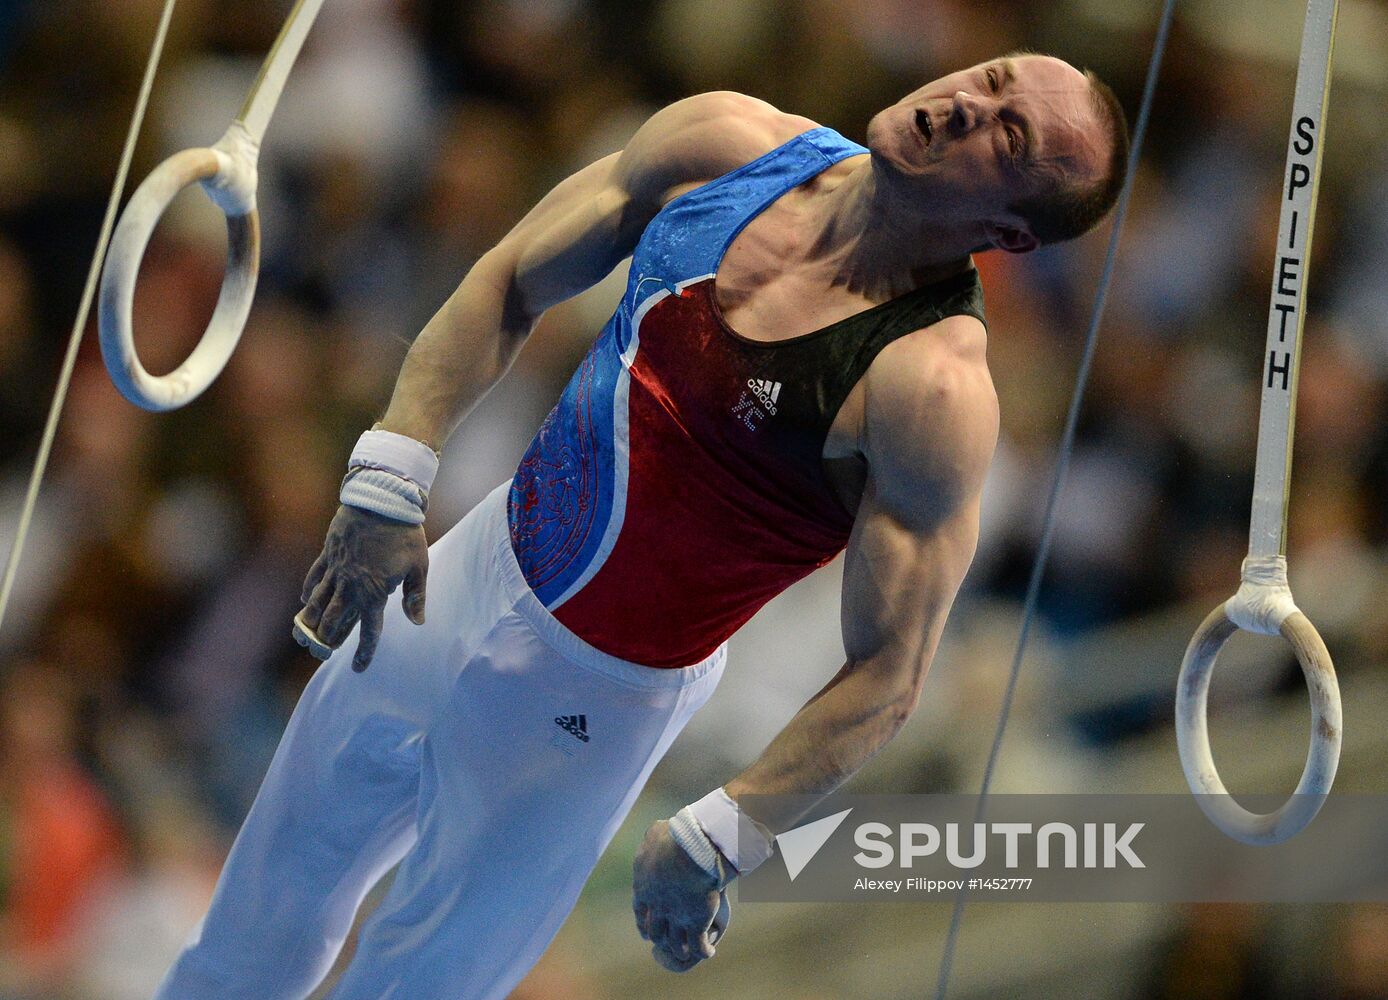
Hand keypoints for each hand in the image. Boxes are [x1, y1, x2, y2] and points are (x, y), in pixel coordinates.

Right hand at [294, 505, 427, 670]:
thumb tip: (418, 622)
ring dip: (310, 622)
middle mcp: (351, 587)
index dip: (364, 652)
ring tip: (303, 638)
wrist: (381, 500)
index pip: (369, 631)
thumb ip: (415, 596)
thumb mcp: (419, 566)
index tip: (358, 668)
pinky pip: (313, 577)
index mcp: (375, 594)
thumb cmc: (405, 534)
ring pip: (318, 603)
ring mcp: (336, 570)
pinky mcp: (327, 554)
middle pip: (334, 622)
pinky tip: (305, 602)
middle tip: (321, 655)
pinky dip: (308, 591)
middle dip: (326, 642)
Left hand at [632, 820, 724, 972]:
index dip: (642, 923)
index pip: (640, 911)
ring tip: (687, 951)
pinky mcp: (696, 924)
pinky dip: (704, 952)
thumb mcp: (656, 833)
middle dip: (660, 938)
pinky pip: (698, 946)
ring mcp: (676, 918)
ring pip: (676, 943)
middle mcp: (657, 907)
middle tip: (664, 943)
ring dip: (681, 949)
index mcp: (644, 887)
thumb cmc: (676, 836)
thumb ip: (652, 838)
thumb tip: (654, 834)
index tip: (645, 932)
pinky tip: (709, 953)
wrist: (694, 850)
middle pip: (656, 931)